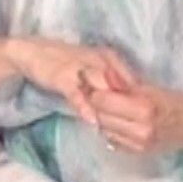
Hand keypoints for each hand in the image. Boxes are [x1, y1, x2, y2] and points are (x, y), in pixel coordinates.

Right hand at [7, 37, 137, 127]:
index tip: (150, 117)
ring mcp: (81, 68)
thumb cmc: (64, 61)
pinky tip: (93, 121)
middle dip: (131, 107)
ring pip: (102, 92)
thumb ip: (110, 81)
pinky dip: (86, 108)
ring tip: (120, 129)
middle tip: (140, 127)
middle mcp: (98, 60)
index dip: (141, 99)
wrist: (32, 52)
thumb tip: (131, 99)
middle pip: (120, 87)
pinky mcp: (63, 77)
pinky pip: (78, 95)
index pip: (132, 79)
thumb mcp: (92, 68)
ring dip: (111, 111)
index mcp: (108, 56)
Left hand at [84, 80, 182, 155]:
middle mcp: (140, 130)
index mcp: (145, 109)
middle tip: (102, 96)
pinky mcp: (138, 153)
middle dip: (97, 105)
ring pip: (104, 129)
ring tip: (114, 109)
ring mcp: (139, 145)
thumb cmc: (178, 102)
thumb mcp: (152, 88)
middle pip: (100, 116)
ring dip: (104, 118)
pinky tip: (121, 122)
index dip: (96, 90)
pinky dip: (112, 130)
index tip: (96, 85)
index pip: (102, 100)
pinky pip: (113, 140)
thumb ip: (124, 84)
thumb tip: (102, 73)